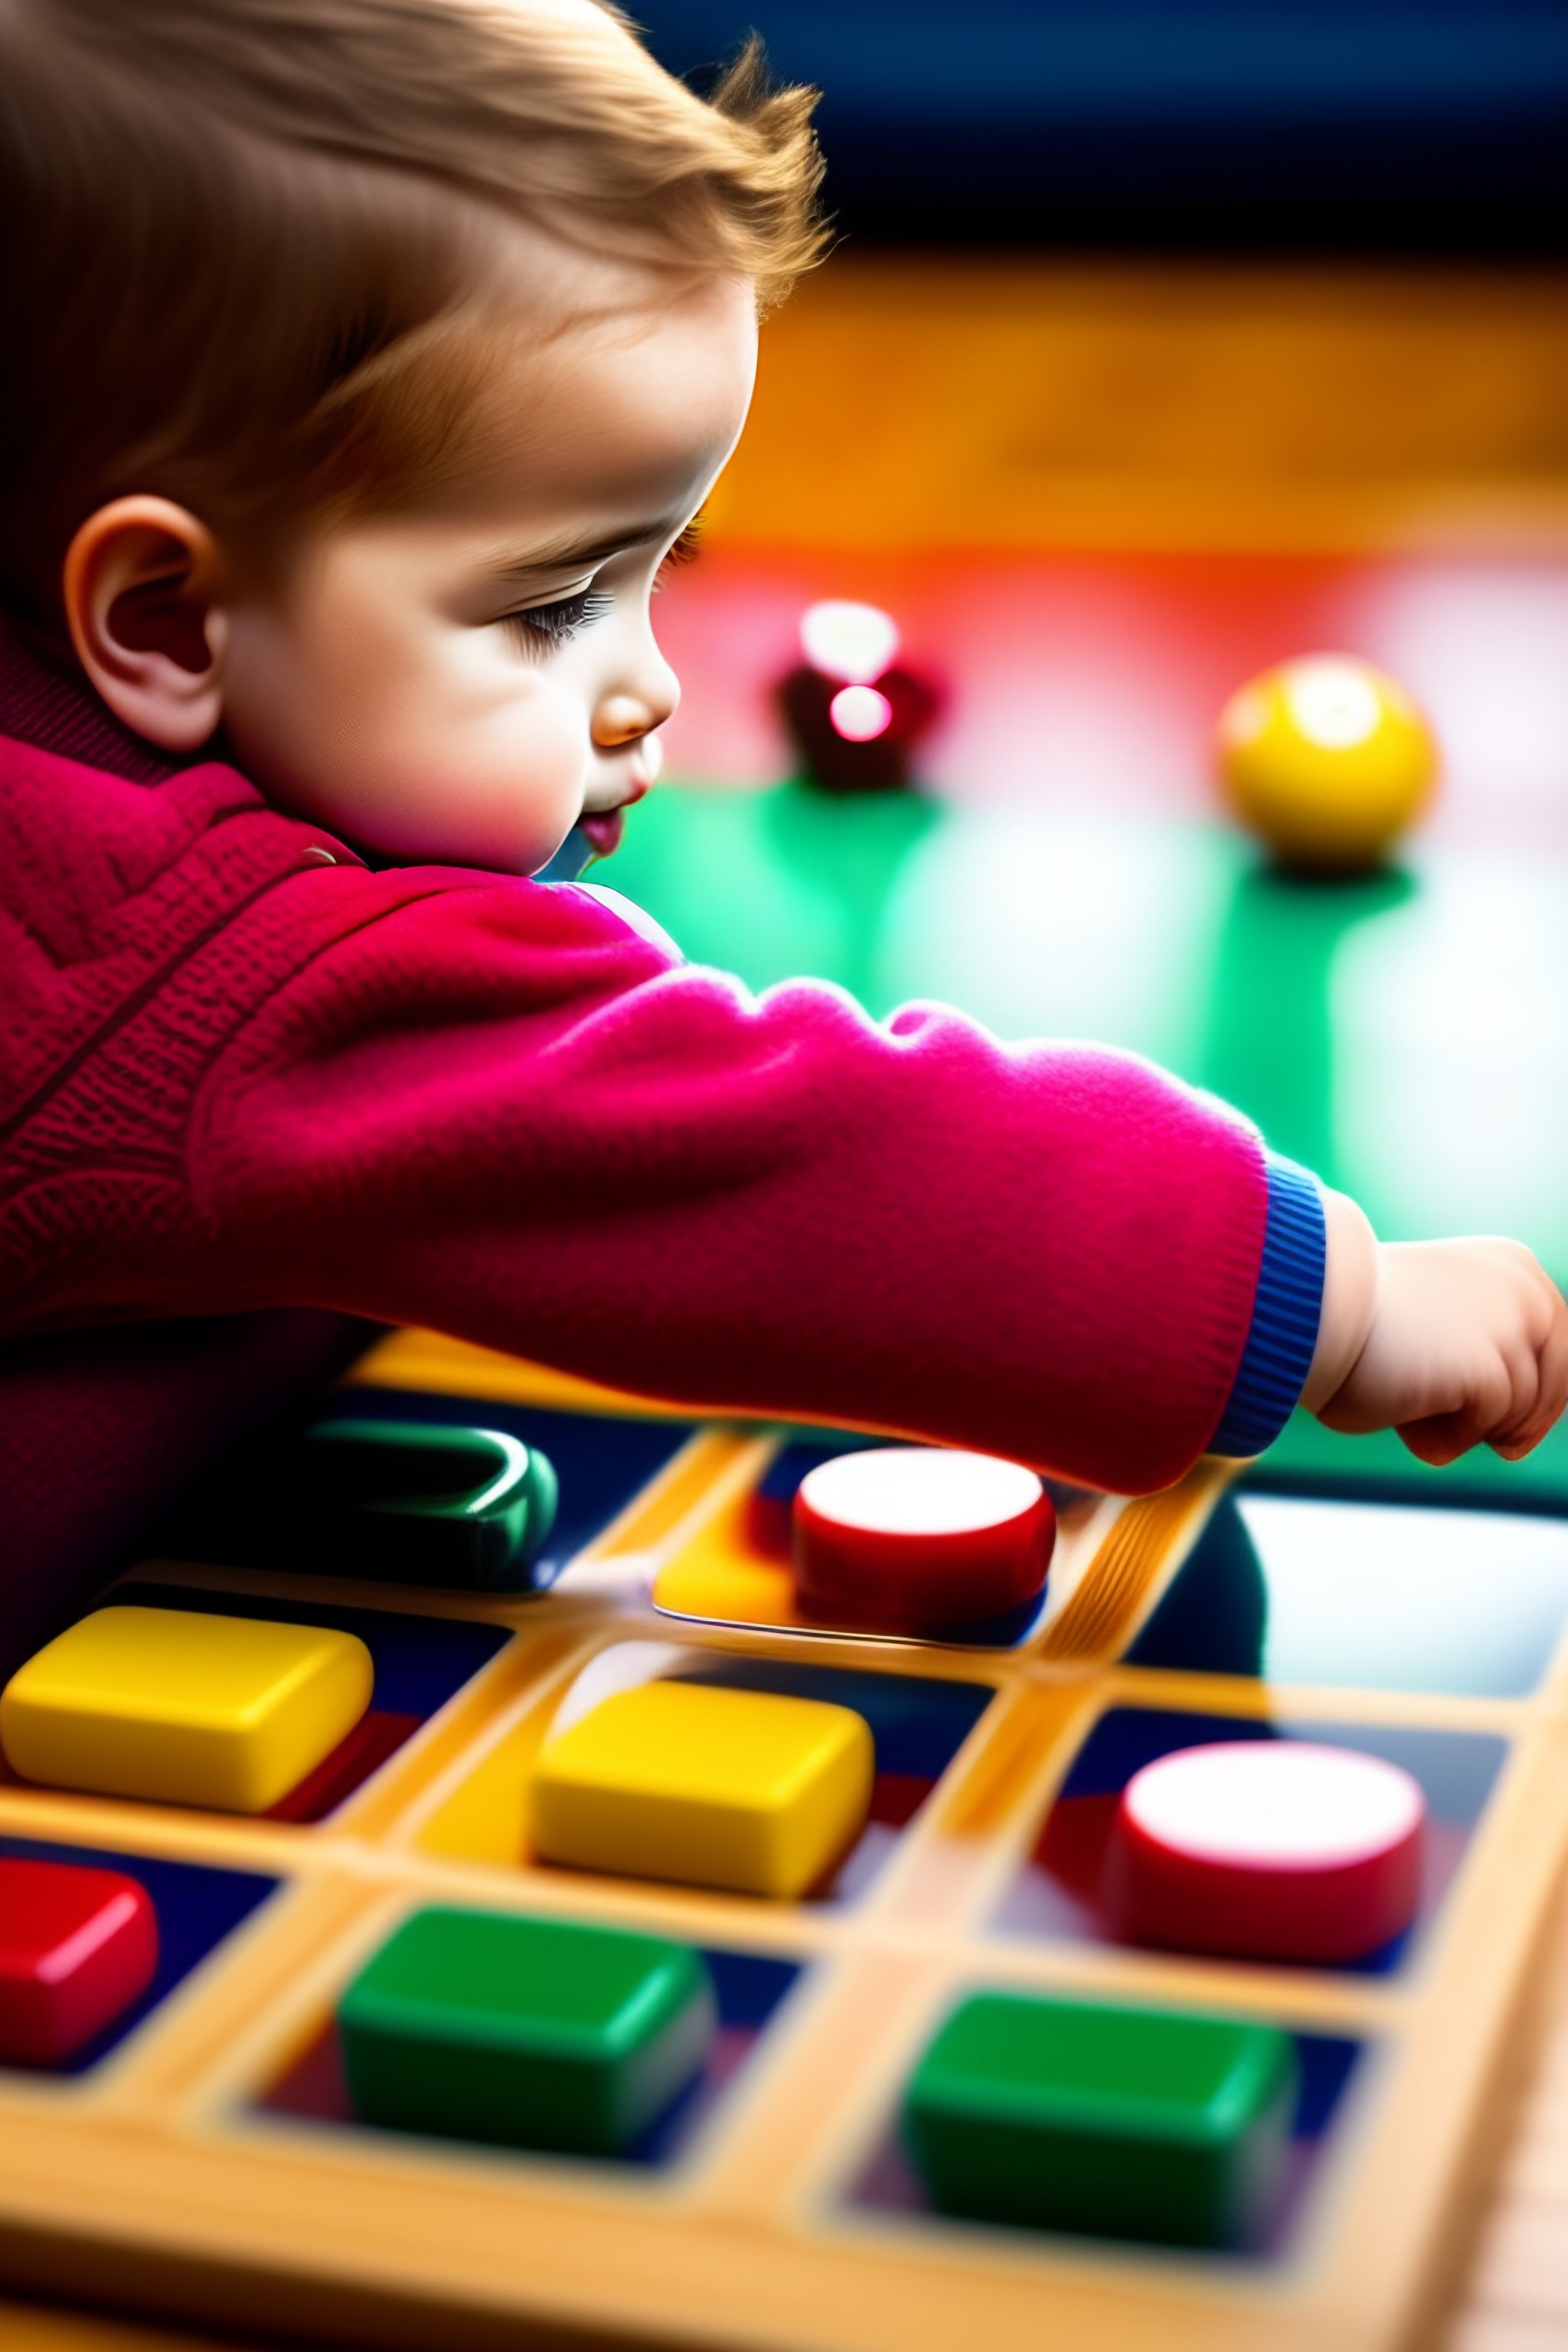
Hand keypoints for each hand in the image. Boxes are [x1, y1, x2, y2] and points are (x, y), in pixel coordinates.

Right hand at [1315, 1235, 1567, 1465]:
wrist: (1307, 1304)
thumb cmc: (1354, 1323)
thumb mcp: (1439, 1324)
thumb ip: (1477, 1353)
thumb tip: (1513, 1439)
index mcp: (1514, 1268)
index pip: (1559, 1351)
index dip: (1539, 1401)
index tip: (1510, 1436)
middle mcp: (1524, 1289)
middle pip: (1553, 1386)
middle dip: (1519, 1425)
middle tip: (1497, 1448)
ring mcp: (1511, 1326)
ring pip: (1518, 1411)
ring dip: (1466, 1430)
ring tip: (1409, 1417)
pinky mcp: (1491, 1367)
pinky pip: (1488, 1426)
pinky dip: (1446, 1439)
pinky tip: (1405, 1426)